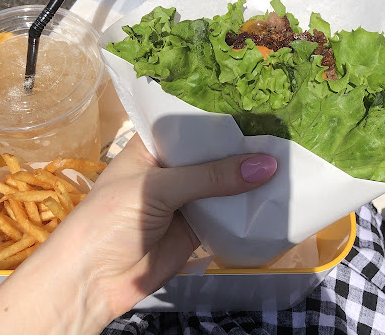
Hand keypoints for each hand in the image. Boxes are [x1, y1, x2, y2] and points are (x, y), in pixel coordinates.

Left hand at [0, 136, 276, 334]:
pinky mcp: (199, 225)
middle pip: (215, 152)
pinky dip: (250, 204)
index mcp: (155, 145)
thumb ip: (211, 176)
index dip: (224, 113)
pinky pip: (229, 210)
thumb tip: (269, 164)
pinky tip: (279, 191)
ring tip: (292, 153)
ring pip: (225, 180)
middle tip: (286, 127)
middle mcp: (174, 166)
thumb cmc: (112, 218)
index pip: (194, 121)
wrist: (92, 282)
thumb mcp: (158, 188)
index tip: (261, 102)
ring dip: (251, 174)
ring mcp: (188, 196)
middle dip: (244, 144)